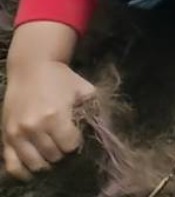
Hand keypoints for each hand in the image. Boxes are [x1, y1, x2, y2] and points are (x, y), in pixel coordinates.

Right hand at [2, 59, 93, 177]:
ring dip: (47, 162)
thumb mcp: (84, 90)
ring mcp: (17, 133)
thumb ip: (93, 109)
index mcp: (55, 115)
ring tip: (52, 153)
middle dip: (62, 153)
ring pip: (35, 163)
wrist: (31, 68)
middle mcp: (34, 127)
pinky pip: (11, 164)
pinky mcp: (5, 136)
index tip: (77, 136)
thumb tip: (99, 130)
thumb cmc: (61, 78)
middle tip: (64, 144)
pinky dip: (22, 172)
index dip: (76, 143)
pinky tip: (32, 171)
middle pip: (54, 156)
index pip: (70, 146)